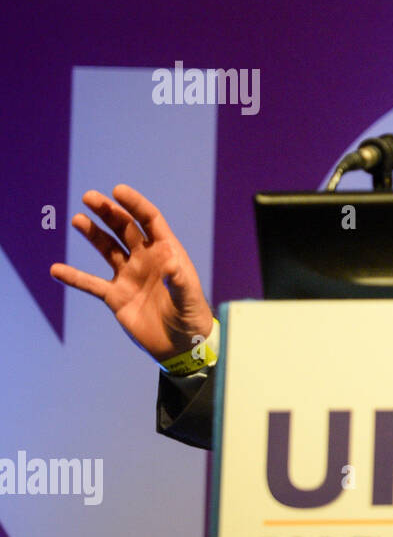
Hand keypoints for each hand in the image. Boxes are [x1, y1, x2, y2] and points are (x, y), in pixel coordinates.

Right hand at [49, 184, 213, 362]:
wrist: (181, 345)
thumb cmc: (192, 317)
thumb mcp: (189, 298)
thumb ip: (179, 280)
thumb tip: (169, 262)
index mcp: (167, 252)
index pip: (150, 220)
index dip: (135, 205)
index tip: (118, 191)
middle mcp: (146, 259)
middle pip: (125, 229)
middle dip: (108, 212)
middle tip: (89, 197)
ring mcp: (129, 276)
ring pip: (107, 249)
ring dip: (92, 234)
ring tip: (77, 219)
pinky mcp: (115, 296)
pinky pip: (91, 284)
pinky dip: (74, 277)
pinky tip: (56, 270)